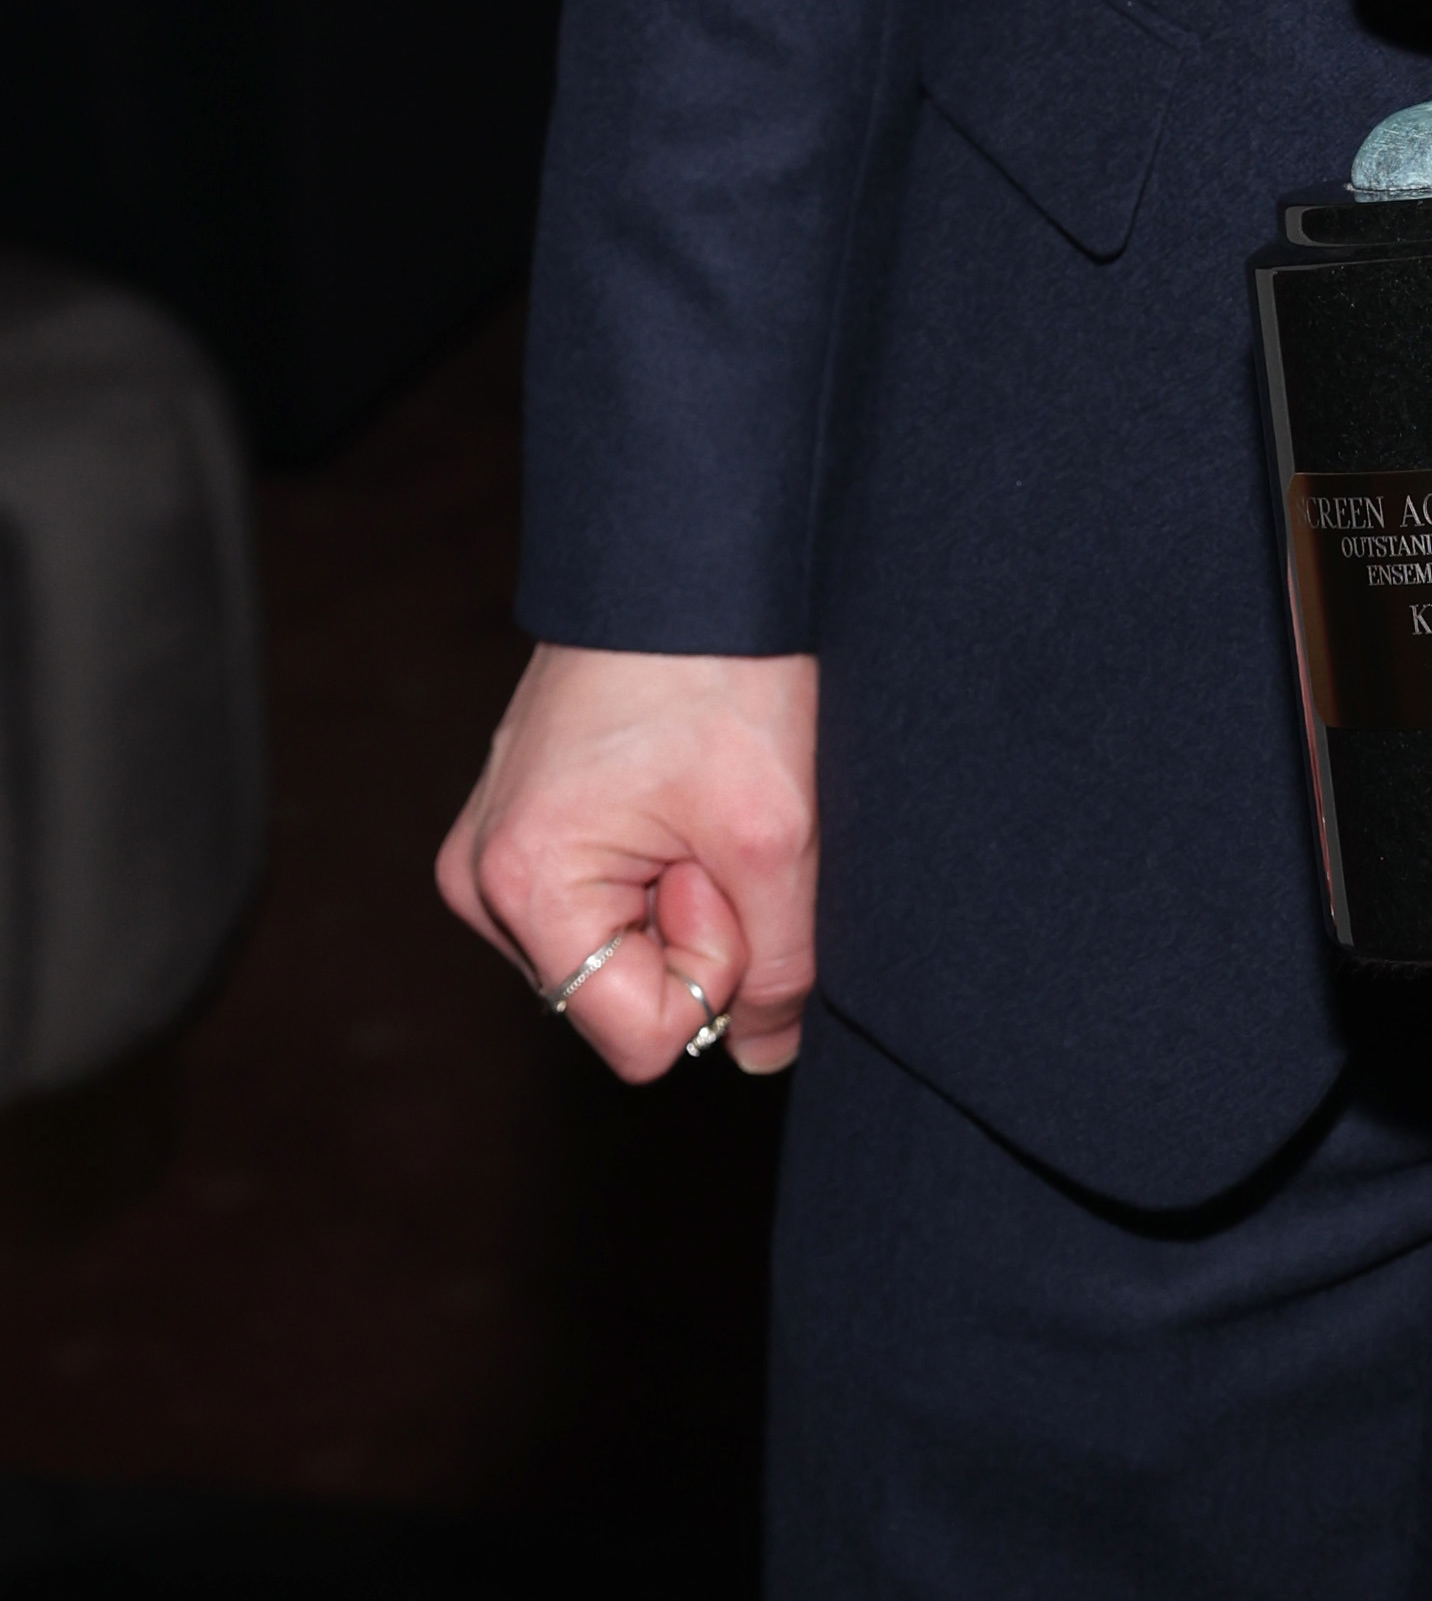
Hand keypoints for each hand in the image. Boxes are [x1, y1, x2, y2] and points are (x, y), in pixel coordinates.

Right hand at [437, 644, 819, 1080]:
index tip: (718, 860)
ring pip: (617, 950)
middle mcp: (482, 882)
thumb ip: (781, 965)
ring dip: (677, 891)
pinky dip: (655, 862)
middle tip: (708, 818)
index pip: (645, 1037)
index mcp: (522, 887)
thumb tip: (759, 1052)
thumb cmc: (723, 668)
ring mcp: (492, 853)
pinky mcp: (519, 826)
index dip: (713, 964)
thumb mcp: (776, 831)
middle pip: (624, 996)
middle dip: (693, 924)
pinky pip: (603, 900)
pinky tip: (670, 789)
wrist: (687, 548)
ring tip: (688, 793)